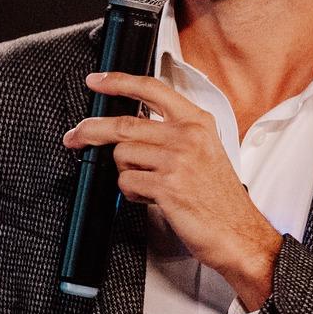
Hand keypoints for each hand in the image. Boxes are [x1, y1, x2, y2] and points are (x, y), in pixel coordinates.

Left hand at [63, 71, 281, 308]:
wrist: (237, 232)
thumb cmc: (219, 198)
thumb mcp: (204, 152)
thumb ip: (173, 134)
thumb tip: (128, 130)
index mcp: (198, 122)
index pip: (152, 89)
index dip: (118, 82)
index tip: (96, 81)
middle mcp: (188, 136)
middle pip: (123, 123)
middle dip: (89, 131)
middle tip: (74, 137)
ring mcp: (178, 160)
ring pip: (121, 156)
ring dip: (125, 173)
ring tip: (146, 185)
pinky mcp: (167, 185)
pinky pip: (126, 182)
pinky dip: (132, 193)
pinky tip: (150, 198)